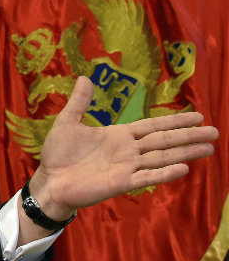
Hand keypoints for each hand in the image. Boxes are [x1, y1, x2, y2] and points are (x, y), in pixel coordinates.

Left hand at [28, 76, 218, 219]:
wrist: (49, 181)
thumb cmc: (58, 155)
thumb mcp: (67, 123)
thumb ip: (79, 103)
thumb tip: (84, 77)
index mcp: (119, 136)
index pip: (153, 126)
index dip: (174, 121)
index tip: (198, 116)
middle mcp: (128, 151)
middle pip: (164, 141)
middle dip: (189, 136)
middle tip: (215, 132)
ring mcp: (126, 167)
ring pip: (161, 158)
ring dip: (185, 153)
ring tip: (208, 148)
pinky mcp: (120, 183)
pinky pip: (146, 177)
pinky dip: (164, 173)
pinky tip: (183, 168)